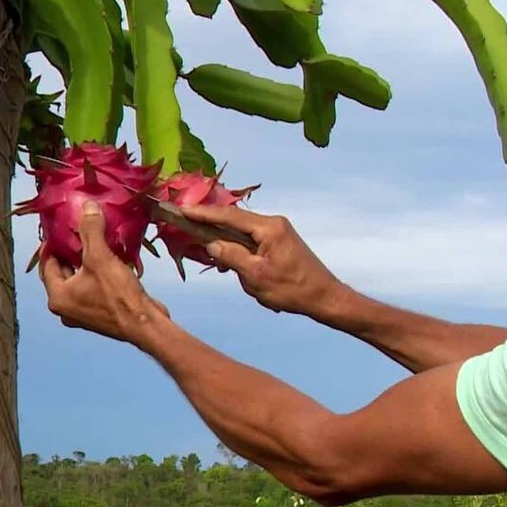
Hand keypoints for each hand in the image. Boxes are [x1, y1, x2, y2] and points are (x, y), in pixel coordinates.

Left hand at [41, 200, 163, 343]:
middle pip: (62, 273)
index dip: (52, 243)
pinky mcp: (100, 316)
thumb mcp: (101, 258)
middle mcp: (65, 308)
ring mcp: (83, 314)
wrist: (145, 325)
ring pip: (79, 281)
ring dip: (85, 264)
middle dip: (70, 252)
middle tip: (79, 231)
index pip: (47, 264)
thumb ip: (92, 230)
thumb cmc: (118, 294)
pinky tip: (110, 262)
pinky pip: (92, 289)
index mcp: (57, 297)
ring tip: (96, 243)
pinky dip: (97, 276)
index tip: (60, 226)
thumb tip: (87, 205)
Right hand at [181, 205, 345, 317]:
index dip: (204, 214)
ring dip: (228, 246)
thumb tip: (211, 243)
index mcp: (269, 227)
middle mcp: (274, 223)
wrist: (324, 296)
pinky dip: (240, 252)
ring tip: (216, 261)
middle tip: (187, 229)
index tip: (182, 210)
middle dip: (212, 229)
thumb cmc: (293, 289)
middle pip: (234, 222)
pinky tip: (233, 266)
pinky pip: (252, 242)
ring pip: (242, 234)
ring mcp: (278, 232)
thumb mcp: (256, 276)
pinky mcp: (279, 242)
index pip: (229, 216)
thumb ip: (231, 256)